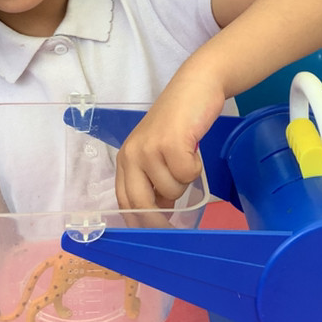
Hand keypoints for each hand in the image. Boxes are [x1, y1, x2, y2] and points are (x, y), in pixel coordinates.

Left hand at [114, 71, 224, 215]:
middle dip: (158, 220)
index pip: (124, 200)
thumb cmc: (180, 121)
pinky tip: (193, 149)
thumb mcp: (158, 152)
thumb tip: (159, 215)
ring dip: (185, 181)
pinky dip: (196, 168)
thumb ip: (153, 179)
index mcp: (126, 159)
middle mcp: (132, 155)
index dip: (138, 221)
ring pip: (171, 190)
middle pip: (141, 203)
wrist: (196, 87)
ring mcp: (150, 149)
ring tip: (187, 157)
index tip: (153, 235)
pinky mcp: (170, 144)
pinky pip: (187, 175)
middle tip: (174, 226)